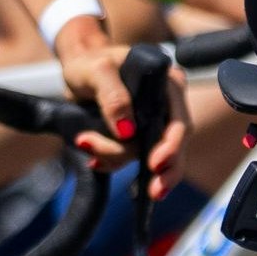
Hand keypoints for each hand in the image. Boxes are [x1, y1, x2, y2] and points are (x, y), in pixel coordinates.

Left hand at [57, 16, 184, 182]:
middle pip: (173, 145)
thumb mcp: (97, 70)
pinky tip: (95, 161)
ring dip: (117, 159)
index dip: (172, 145)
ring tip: (88, 148)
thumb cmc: (90, 63)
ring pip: (147, 156)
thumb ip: (113, 95)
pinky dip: (112, 162)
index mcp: (168, 85)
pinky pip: (130, 159)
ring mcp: (152, 124)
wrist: (77, 69)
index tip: (156, 164)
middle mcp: (166, 106)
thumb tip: (127, 131)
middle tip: (153, 192)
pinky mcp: (136, 138)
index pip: (179, 121)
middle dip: (162, 170)